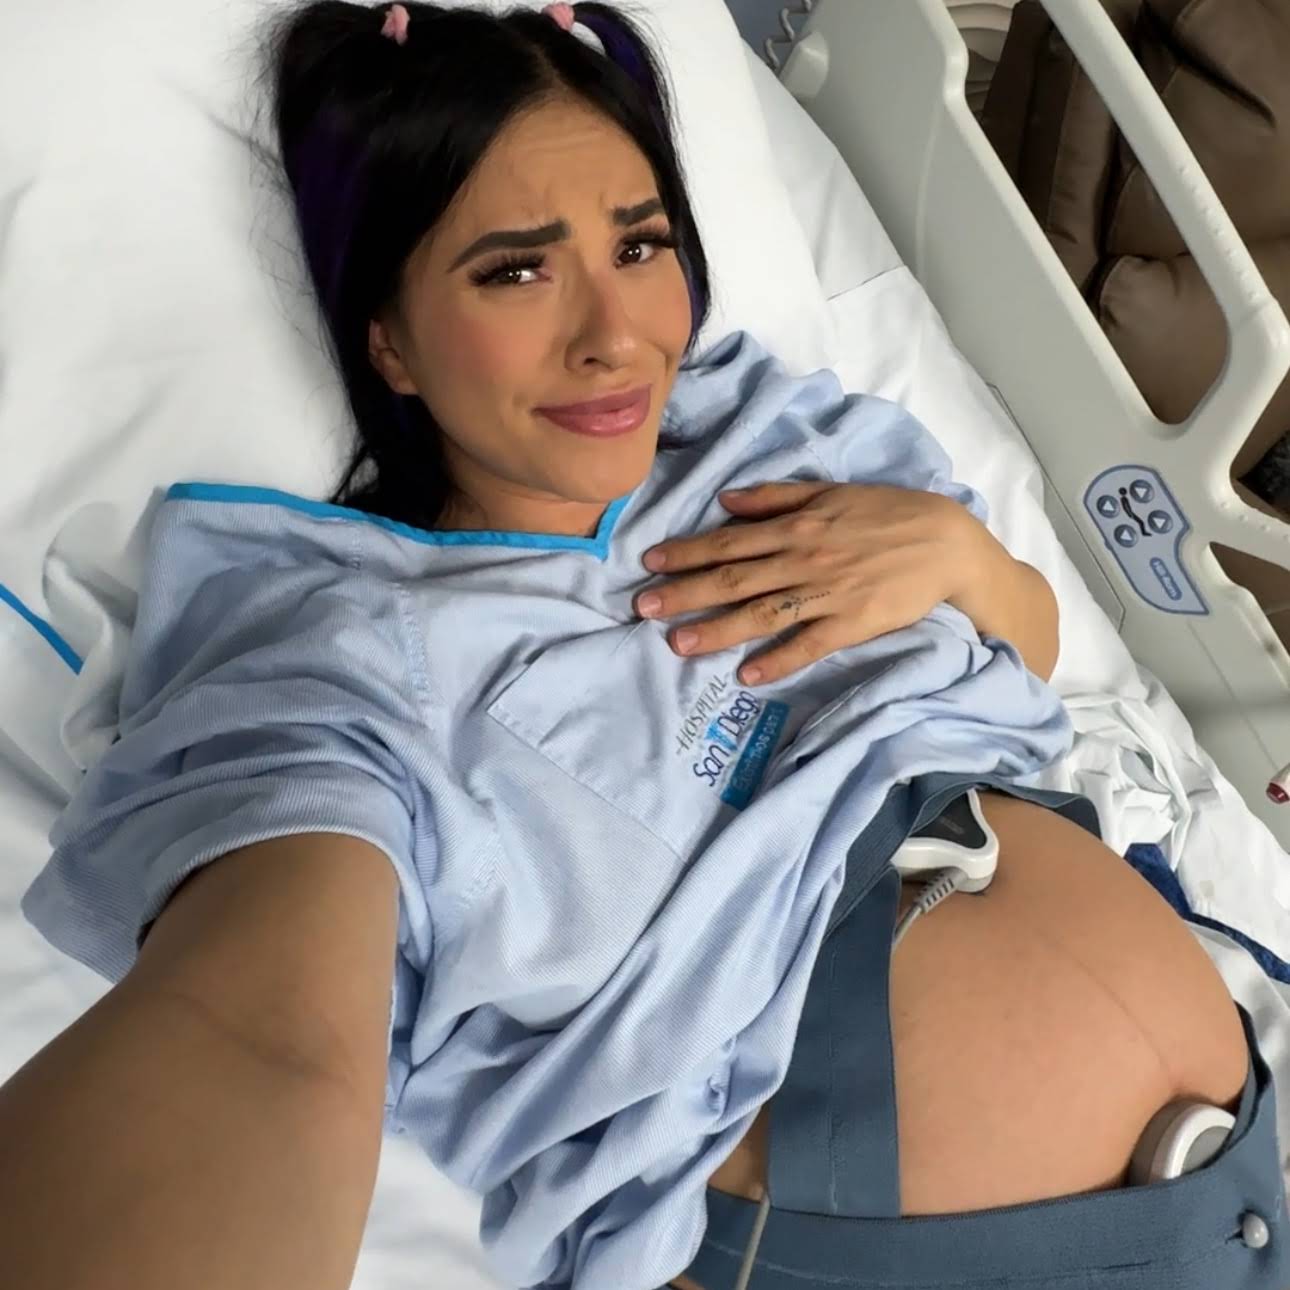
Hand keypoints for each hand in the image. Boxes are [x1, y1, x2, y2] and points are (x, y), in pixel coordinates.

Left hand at [635, 481, 990, 685]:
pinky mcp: (852, 623)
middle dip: (686, 592)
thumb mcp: (829, 492)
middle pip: (734, 578)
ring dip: (718, 629)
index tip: (650, 563)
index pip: (730, 541)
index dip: (687, 552)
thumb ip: (776, 497)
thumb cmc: (885, 513)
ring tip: (678, 644)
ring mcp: (827, 593)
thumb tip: (727, 501)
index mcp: (796, 526)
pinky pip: (808, 644)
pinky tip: (747, 675)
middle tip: (643, 607)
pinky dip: (778, 660)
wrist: (945, 542)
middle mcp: (803, 559)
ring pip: (762, 613)